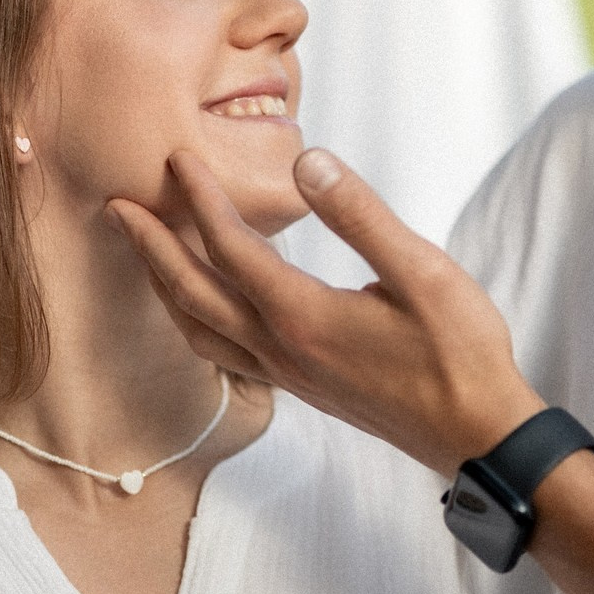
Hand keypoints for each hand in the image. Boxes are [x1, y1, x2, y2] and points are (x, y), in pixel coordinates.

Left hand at [106, 148, 542, 473]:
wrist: (477, 435)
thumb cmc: (459, 354)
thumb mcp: (421, 272)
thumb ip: (360, 215)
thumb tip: (307, 163)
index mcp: (302, 316)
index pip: (230, 248)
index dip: (199, 199)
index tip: (177, 158)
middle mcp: (280, 349)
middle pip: (193, 292)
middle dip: (151, 246)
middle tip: (117, 205)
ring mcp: (287, 374)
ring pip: (199, 329)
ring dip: (164, 286)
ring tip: (144, 252)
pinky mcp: (301, 386)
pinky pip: (223, 351)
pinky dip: (196, 320)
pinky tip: (202, 307)